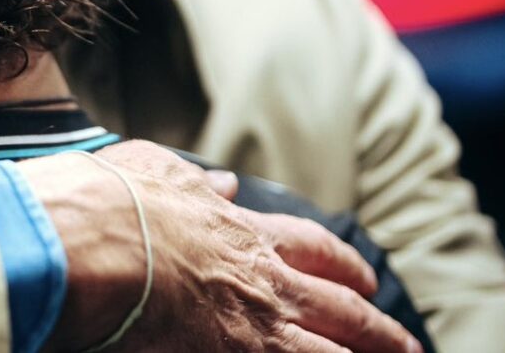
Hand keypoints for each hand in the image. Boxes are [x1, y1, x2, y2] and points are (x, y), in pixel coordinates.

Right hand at [19, 140, 421, 352]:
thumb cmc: (116, 200)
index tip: (364, 277)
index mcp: (243, 232)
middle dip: (378, 329)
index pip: (309, 247)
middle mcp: (264, 282)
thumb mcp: (155, 168)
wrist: (98, 241)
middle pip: (341, 309)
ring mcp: (257, 330)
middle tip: (406, 346)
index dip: (341, 263)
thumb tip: (222, 183)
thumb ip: (192, 181)